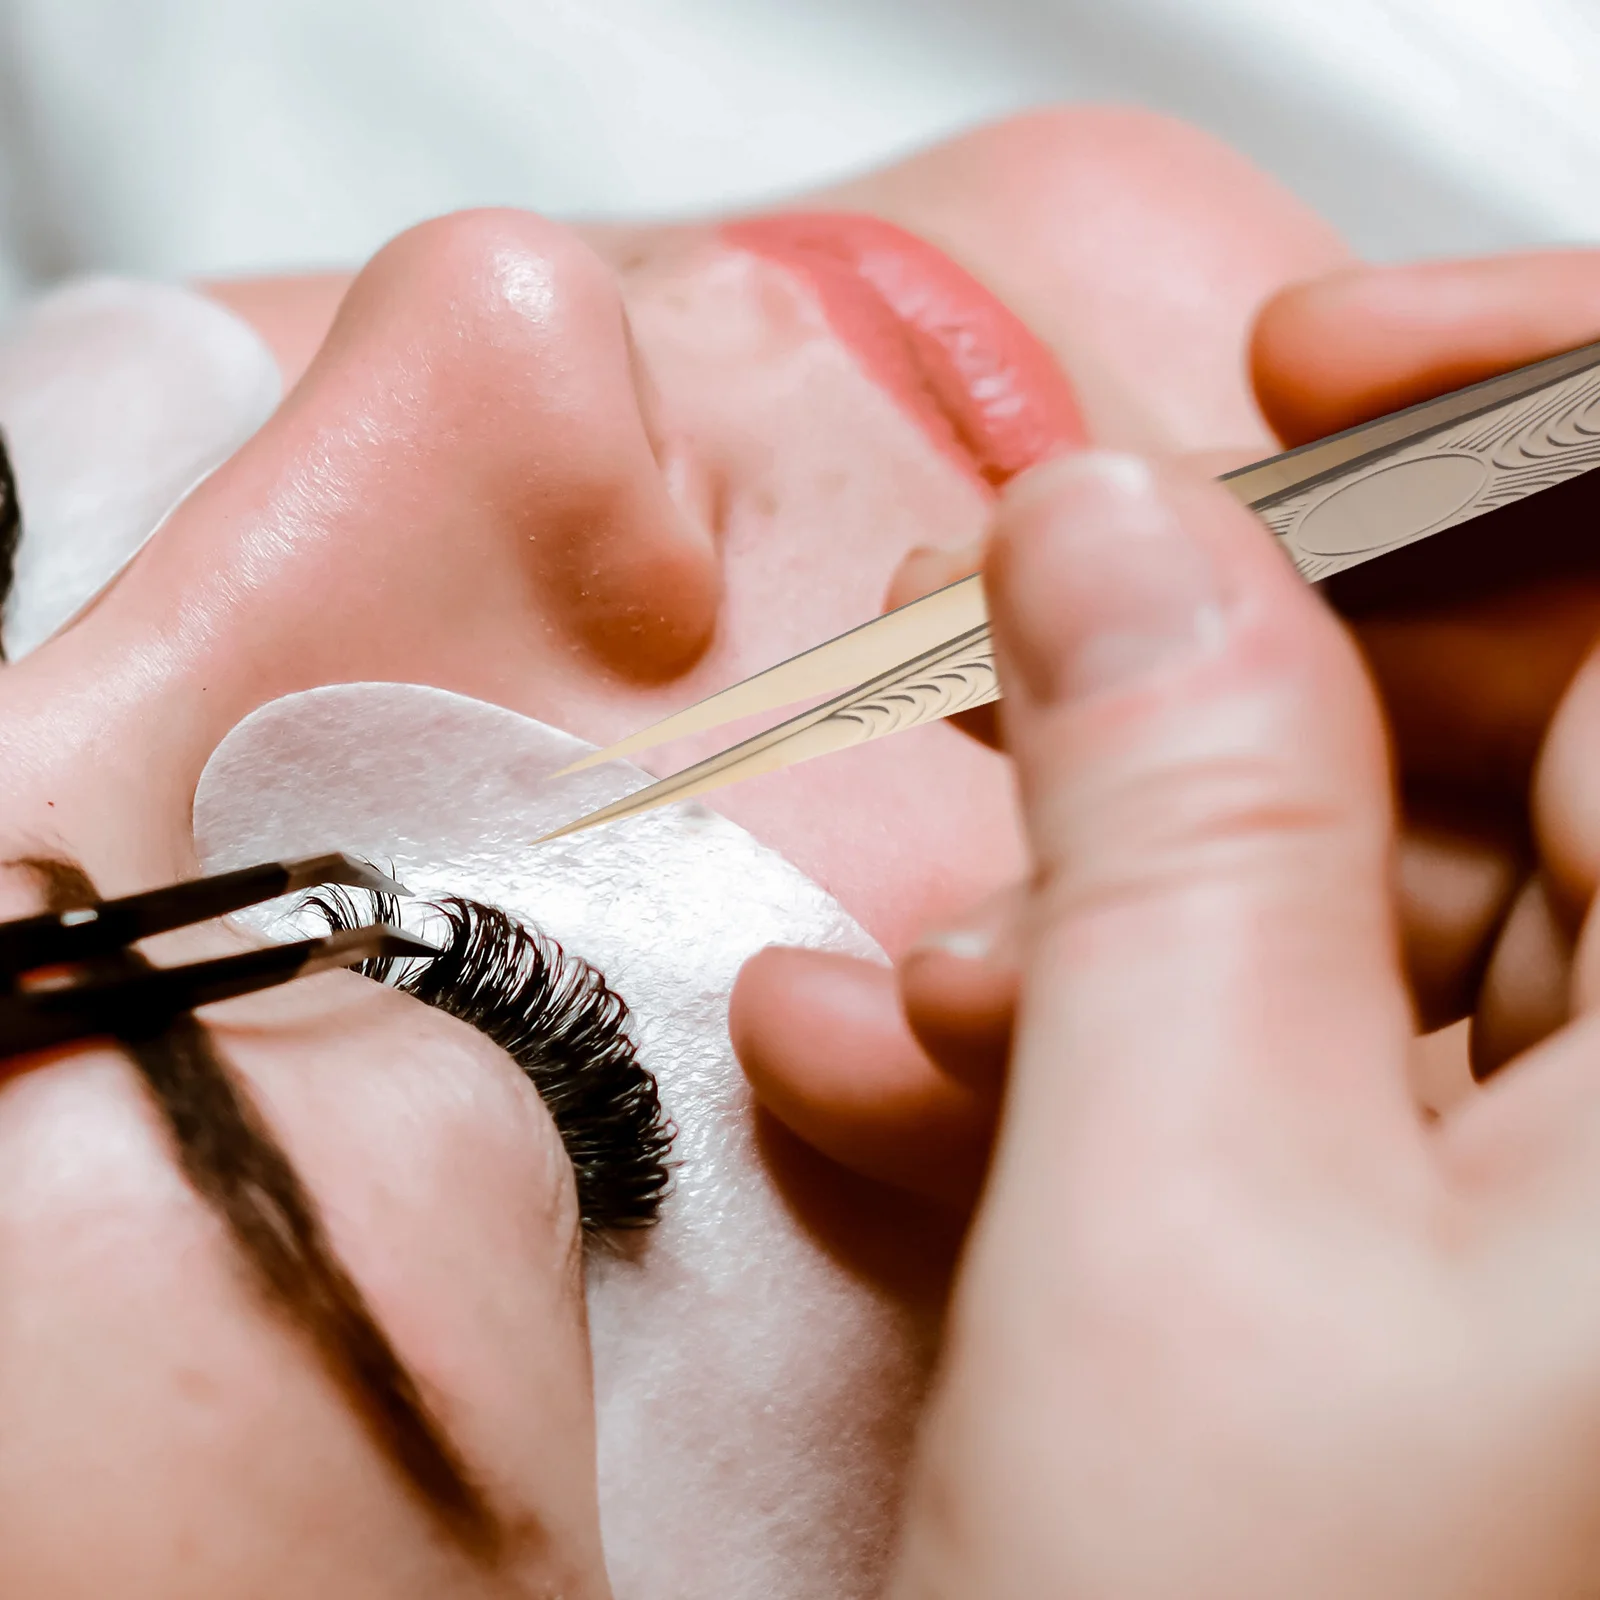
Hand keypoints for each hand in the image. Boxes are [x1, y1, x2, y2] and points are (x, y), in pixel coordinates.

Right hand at [885, 449, 1599, 1596]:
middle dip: (1236, 673)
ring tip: (912, 964)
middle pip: (1517, 727)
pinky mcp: (1461, 1276)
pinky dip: (1107, 1043)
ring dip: (1111, 895)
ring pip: (1378, 903)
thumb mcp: (1179, 1207)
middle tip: (1003, 642)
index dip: (1518, 423)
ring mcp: (1585, 1209)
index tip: (1295, 382)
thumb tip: (1110, 524)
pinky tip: (908, 1075)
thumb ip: (1173, 811)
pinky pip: (1306, 1062)